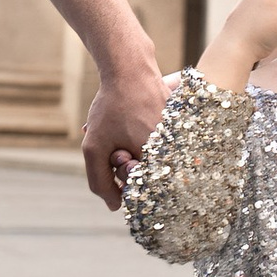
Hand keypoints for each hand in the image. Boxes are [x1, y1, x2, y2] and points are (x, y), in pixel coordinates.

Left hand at [81, 51, 168, 208]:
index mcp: (159, 162)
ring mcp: (182, 141)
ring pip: (151, 159)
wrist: (130, 69)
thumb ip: (100, 182)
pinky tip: (135, 122)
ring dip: (134, 149)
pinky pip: (160, 146)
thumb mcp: (94, 146)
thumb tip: (115, 206)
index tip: (116, 154)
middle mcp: (177, 154)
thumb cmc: (112, 107)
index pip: (139, 189)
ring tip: (127, 127)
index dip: (120, 174)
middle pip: (146, 175)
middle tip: (119, 140)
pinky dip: (144, 139)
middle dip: (127, 162)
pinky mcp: (183, 129)